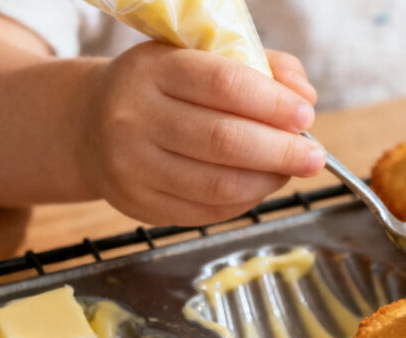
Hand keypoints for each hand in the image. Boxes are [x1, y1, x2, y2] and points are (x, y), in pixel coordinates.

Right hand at [77, 43, 321, 225]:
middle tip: (315, 157)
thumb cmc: (165, 88)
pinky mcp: (140, 204)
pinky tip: (260, 185)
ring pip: (219, 185)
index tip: (305, 116)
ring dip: (269, 181)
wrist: (90, 125)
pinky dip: (246, 201)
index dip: (273, 103)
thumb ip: (260, 67)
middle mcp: (134, 117)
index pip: (224, 85)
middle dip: (281, 151)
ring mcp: (133, 166)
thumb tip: (305, 97)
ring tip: (291, 170)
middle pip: (224, 140)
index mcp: (153, 69)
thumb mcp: (202, 58)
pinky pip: (208, 211)